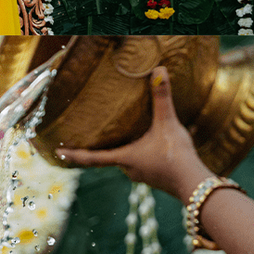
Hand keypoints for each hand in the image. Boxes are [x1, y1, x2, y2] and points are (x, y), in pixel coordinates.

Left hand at [55, 66, 208, 200]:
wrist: (196, 184)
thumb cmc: (176, 156)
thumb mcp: (168, 123)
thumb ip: (162, 98)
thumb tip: (158, 70)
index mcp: (124, 158)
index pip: (91, 158)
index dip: (74, 154)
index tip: (58, 152)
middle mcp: (128, 169)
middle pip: (106, 158)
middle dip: (96, 149)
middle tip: (84, 138)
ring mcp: (141, 175)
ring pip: (123, 160)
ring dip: (117, 150)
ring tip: (115, 136)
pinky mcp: (154, 176)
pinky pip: (138, 163)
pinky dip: (135, 153)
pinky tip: (144, 145)